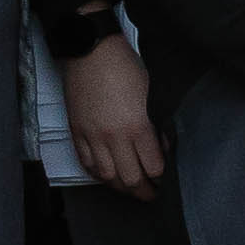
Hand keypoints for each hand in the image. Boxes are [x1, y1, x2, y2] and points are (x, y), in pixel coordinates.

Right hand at [57, 32, 163, 198]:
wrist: (90, 51)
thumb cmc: (124, 67)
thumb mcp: (151, 94)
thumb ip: (155, 124)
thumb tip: (161, 146)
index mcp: (136, 126)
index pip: (153, 166)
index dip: (162, 177)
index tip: (168, 179)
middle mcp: (112, 136)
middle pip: (130, 178)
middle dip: (144, 190)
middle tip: (153, 193)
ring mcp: (91, 136)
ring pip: (106, 176)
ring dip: (121, 186)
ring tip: (132, 189)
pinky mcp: (76, 132)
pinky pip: (86, 163)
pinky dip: (98, 174)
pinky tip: (108, 176)